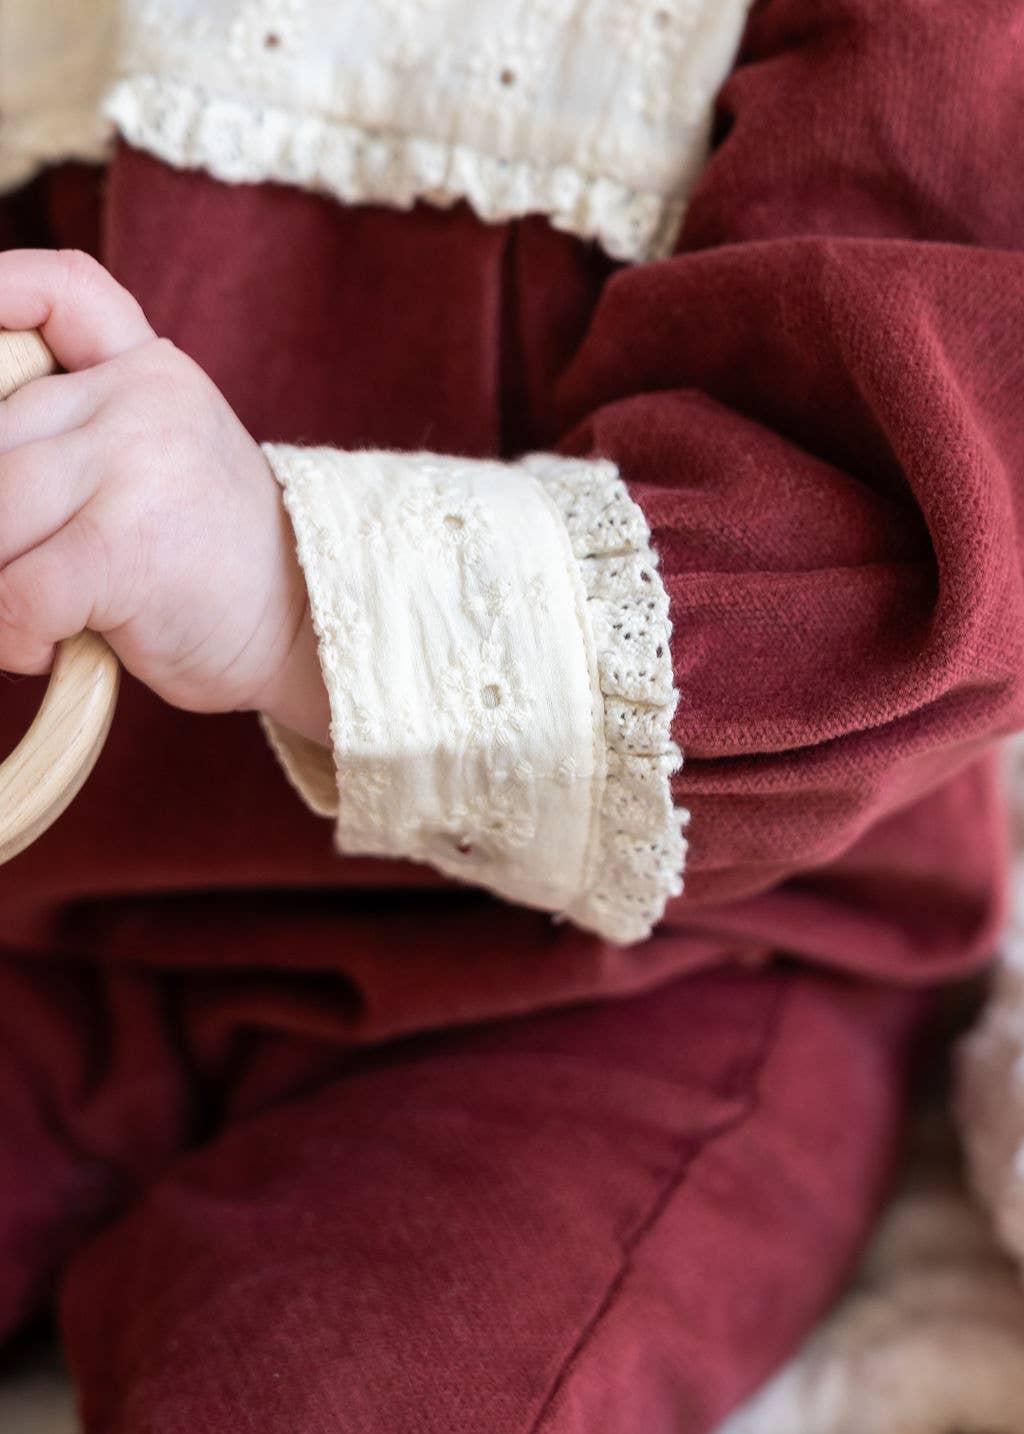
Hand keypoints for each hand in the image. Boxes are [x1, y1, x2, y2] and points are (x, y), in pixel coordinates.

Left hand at [0, 249, 329, 744]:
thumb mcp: (161, 461)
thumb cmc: (212, 562)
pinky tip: (42, 645)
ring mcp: (137, 465)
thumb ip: (83, 430)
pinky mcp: (125, 548)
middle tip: (24, 569)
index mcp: (149, 372)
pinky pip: (14, 591)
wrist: (304, 628)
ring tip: (32, 614)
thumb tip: (0, 470)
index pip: (64, 292)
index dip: (2, 289)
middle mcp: (142, 401)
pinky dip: (11, 635)